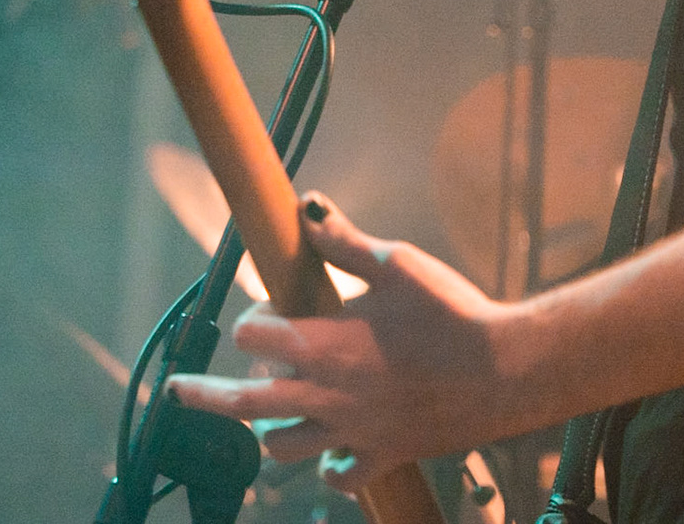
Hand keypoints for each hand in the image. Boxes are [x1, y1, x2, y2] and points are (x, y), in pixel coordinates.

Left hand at [167, 192, 518, 490]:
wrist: (506, 370)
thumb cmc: (451, 311)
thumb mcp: (397, 263)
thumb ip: (344, 241)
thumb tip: (308, 207)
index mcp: (325, 344)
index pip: (253, 334)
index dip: (250, 319)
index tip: (264, 310)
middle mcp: (328, 393)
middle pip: (246, 402)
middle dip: (205, 397)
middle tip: (177, 392)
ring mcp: (353, 430)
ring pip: (284, 444)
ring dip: (269, 427)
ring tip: (267, 414)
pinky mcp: (385, 454)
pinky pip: (340, 476)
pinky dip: (326, 467)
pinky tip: (327, 453)